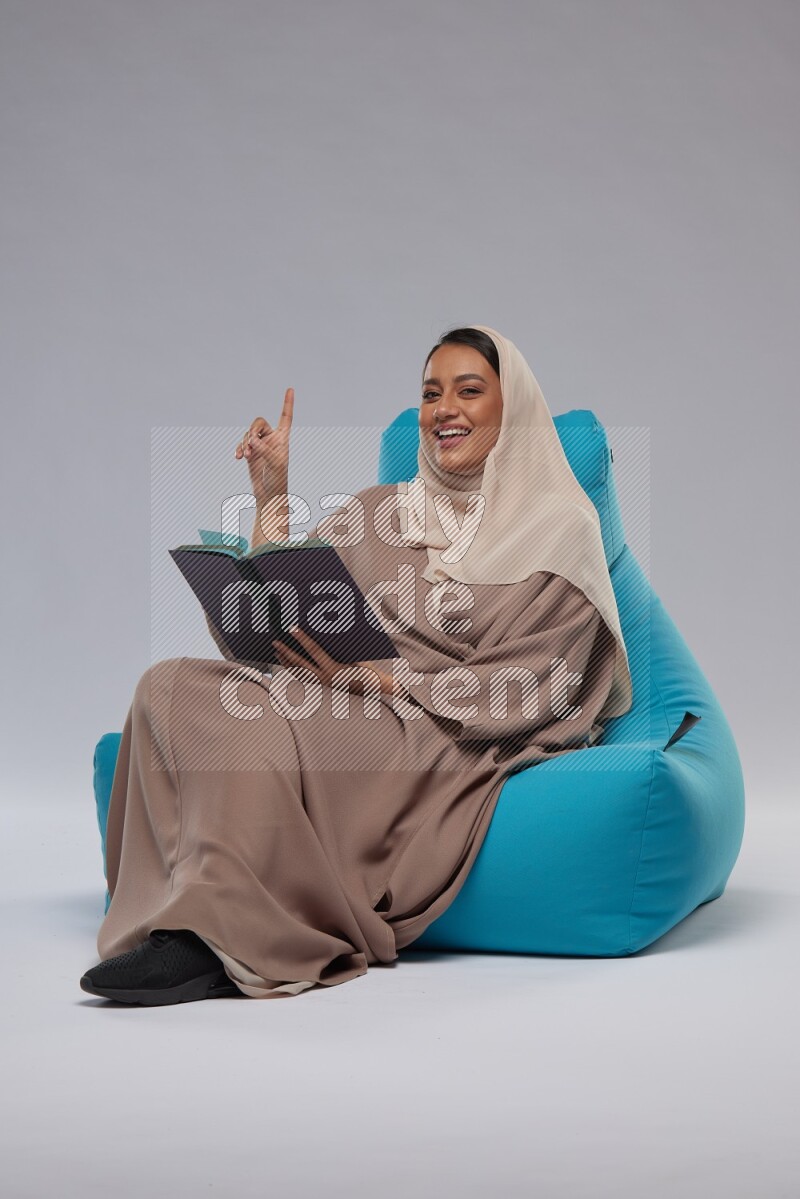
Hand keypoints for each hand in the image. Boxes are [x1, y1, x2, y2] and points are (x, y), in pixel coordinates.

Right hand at [234, 387, 293, 504]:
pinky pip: (242, 444)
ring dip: (245, 443)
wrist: (269, 494)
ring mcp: (260, 445)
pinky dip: (240, 449)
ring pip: (248, 434)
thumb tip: (252, 440)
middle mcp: (271, 439)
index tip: (290, 389)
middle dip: (252, 431)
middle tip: (251, 444)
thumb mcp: (275, 464)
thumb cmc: (277, 479)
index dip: (287, 403)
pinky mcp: (251, 453)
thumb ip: (264, 450)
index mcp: (282, 439)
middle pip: (258, 423)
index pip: (285, 417)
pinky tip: (239, 457)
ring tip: (246, 456)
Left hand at [273, 627, 394, 696]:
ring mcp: (321, 685)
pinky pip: (302, 678)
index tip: (292, 628)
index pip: (314, 650)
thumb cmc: (366, 669)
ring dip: (286, 661)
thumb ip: (343, 645)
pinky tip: (287, 662)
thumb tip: (329, 628)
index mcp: (334, 669)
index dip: (302, 639)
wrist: (371, 689)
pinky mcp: (320, 687)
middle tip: (274, 641)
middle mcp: (324, 679)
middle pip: (300, 664)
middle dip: (286, 652)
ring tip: (276, 651)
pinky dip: (293, 669)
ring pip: (298, 673)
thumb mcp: (358, 656)